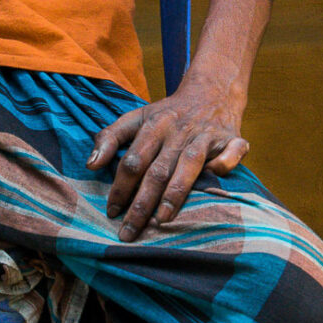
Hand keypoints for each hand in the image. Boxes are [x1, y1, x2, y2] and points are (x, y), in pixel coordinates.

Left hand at [88, 82, 249, 238]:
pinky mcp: (232, 138)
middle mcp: (178, 131)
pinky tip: (214, 179)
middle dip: (141, 203)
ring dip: (175, 193)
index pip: (133, 161)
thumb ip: (109, 138)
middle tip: (129, 232)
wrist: (211, 90)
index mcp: (153, 126)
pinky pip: (231, 153)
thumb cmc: (168, 114)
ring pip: (189, 165)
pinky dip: (223, 164)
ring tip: (161, 221)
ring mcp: (205, 134)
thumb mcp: (135, 117)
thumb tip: (91, 165)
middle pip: (157, 170)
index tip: (112, 212)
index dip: (120, 188)